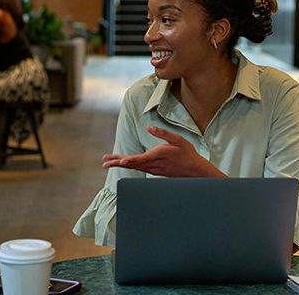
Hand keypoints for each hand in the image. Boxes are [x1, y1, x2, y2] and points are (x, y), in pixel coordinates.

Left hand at [102, 125, 226, 177]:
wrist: (194, 170)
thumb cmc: (187, 153)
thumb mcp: (177, 139)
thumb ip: (162, 133)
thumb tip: (149, 127)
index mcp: (158, 156)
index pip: (140, 159)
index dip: (129, 160)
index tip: (119, 162)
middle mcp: (153, 164)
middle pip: (132, 164)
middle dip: (117, 163)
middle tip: (104, 162)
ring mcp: (153, 169)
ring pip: (134, 166)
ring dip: (120, 164)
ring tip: (108, 162)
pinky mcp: (155, 170)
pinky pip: (139, 168)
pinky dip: (129, 165)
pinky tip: (124, 163)